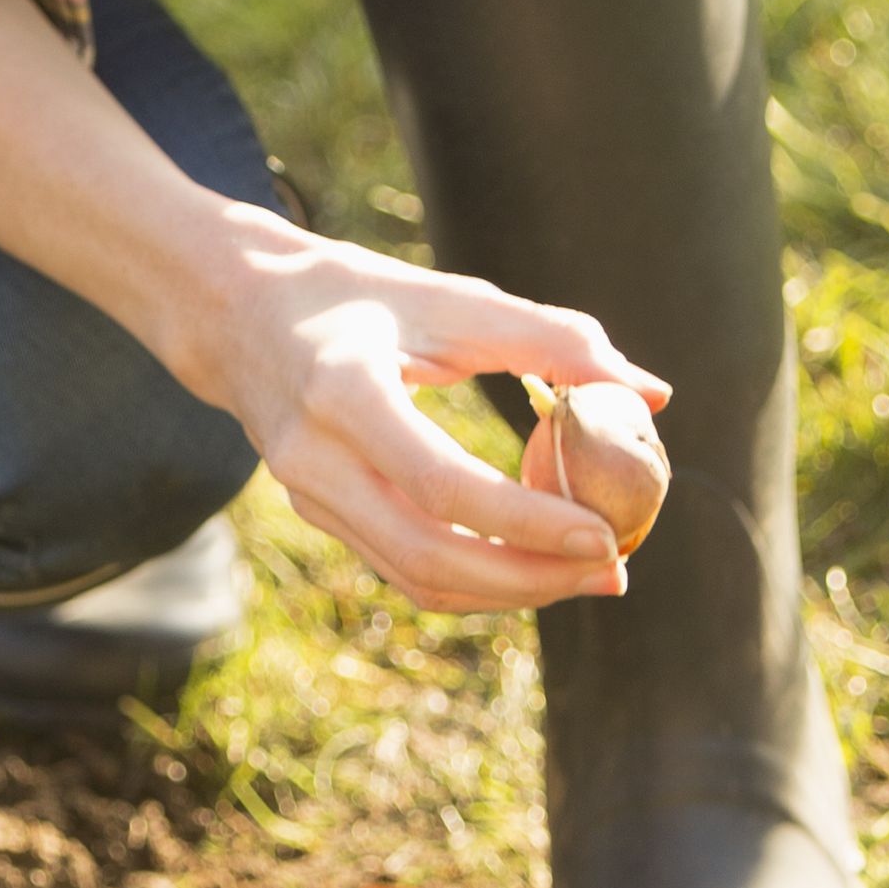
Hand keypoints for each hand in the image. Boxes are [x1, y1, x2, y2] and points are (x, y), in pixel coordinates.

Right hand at [0, 0, 656, 613]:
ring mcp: (308, 497)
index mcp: (344, 392)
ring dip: (508, 591)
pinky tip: (532, 564)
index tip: (604, 531)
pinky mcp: (318, 515)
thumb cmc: (358, 296)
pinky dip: (473, 579)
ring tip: (586, 575)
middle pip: (429, 555)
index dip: (528, 521)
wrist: (237, 315)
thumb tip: (650, 394)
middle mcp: (314, 458)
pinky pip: (402, 569)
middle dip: (530, 577)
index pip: (443, 486)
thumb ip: (554, 339)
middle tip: (613, 570)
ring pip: (416, 578)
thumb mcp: (453, 297)